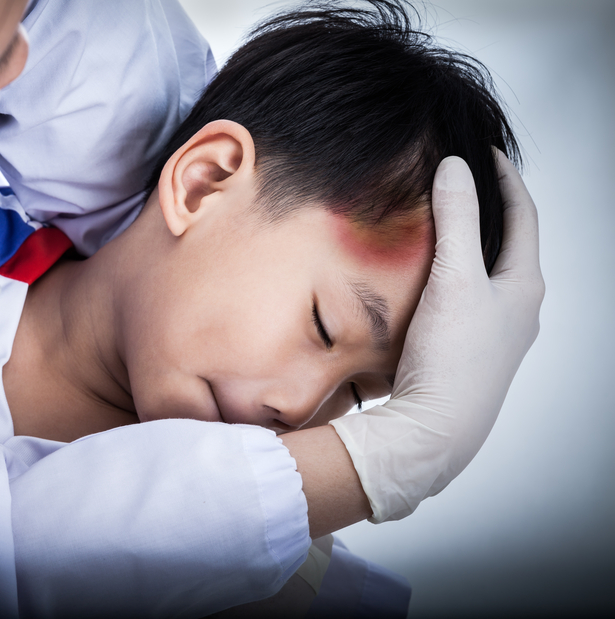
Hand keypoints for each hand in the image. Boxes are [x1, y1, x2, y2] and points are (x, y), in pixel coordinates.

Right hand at [330, 151, 544, 521]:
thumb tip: (455, 168)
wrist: (435, 431)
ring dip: (467, 247)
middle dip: (487, 212)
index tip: (484, 153)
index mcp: (525, 287)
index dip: (505, 180)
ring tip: (439, 226)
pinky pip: (464, 301)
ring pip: (486, 276)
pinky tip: (423, 282)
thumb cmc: (454, 359)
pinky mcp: (468, 354)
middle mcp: (518, 311)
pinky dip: (450, 278)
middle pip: (508, 246)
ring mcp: (495, 335)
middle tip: (461, 185)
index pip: (523, 217)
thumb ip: (455, 221)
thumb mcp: (454, 279)